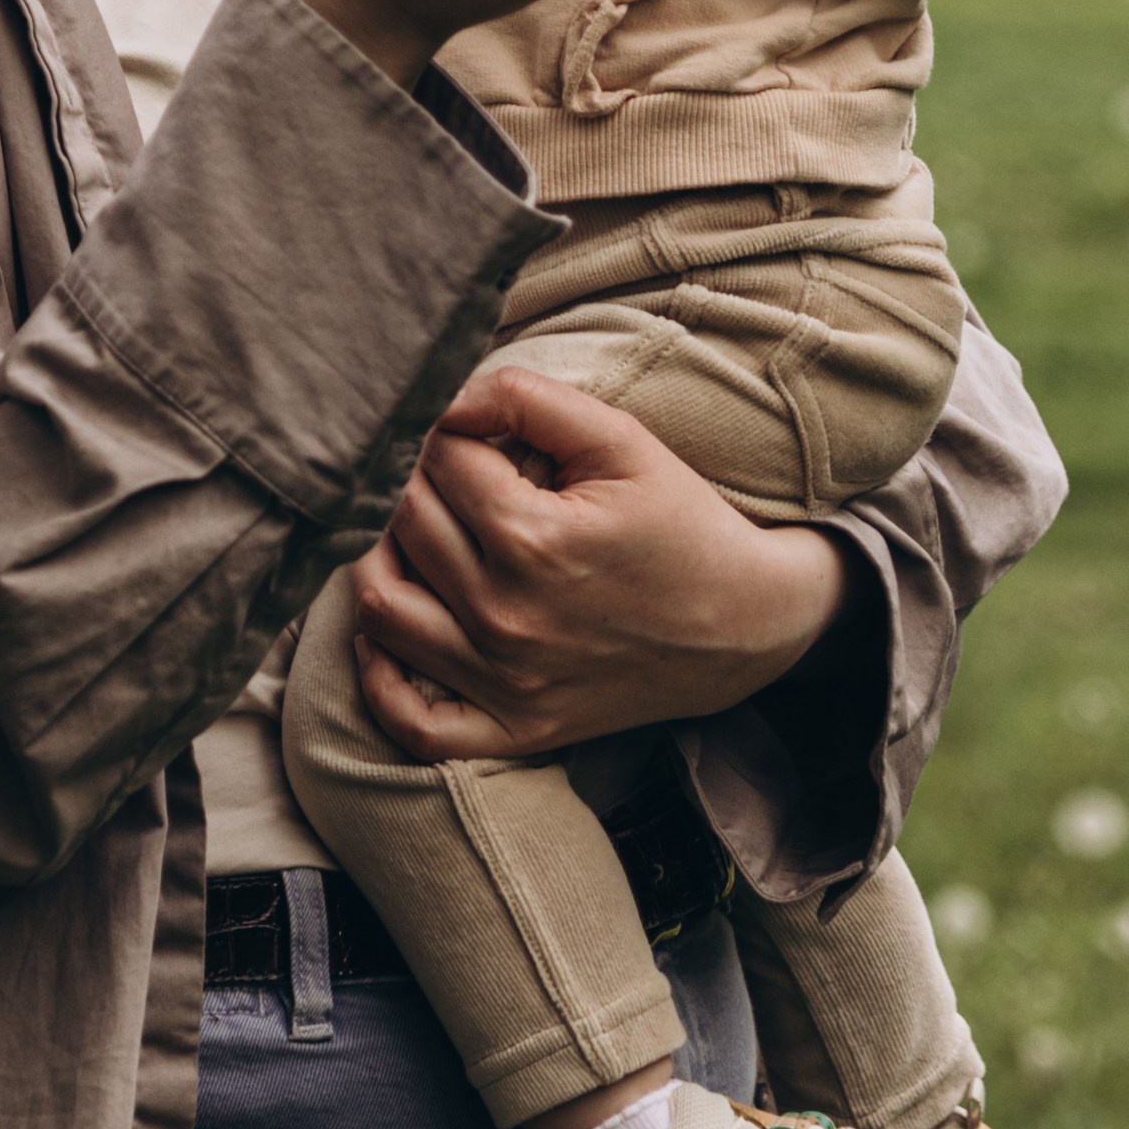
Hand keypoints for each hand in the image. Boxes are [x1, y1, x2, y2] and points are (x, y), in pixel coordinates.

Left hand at [351, 365, 852, 760]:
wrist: (748, 624)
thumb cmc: (680, 521)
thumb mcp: (620, 438)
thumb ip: (526, 399)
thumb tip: (445, 401)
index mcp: (533, 539)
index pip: (437, 460)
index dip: (448, 431)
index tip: (474, 432)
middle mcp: (507, 617)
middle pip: (403, 524)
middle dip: (412, 481)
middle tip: (444, 470)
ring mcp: (505, 683)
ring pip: (381, 609)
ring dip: (380, 557)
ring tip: (413, 530)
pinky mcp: (513, 729)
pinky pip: (409, 721)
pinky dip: (379, 676)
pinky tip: (388, 627)